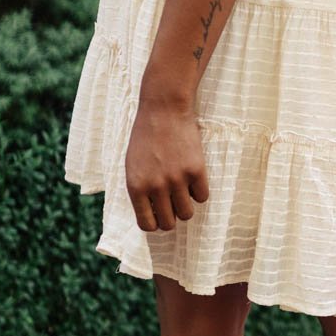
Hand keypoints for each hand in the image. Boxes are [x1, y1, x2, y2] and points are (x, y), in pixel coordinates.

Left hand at [125, 98, 209, 231]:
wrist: (164, 110)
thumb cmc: (146, 137)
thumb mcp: (133, 165)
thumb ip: (140, 190)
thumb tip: (152, 215)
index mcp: (136, 187)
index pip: (147, 224)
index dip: (155, 223)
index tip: (159, 214)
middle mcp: (156, 186)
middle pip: (169, 223)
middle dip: (172, 216)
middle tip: (173, 203)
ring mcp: (177, 179)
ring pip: (187, 213)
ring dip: (186, 205)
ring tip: (183, 190)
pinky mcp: (196, 170)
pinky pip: (202, 197)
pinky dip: (199, 191)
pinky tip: (193, 177)